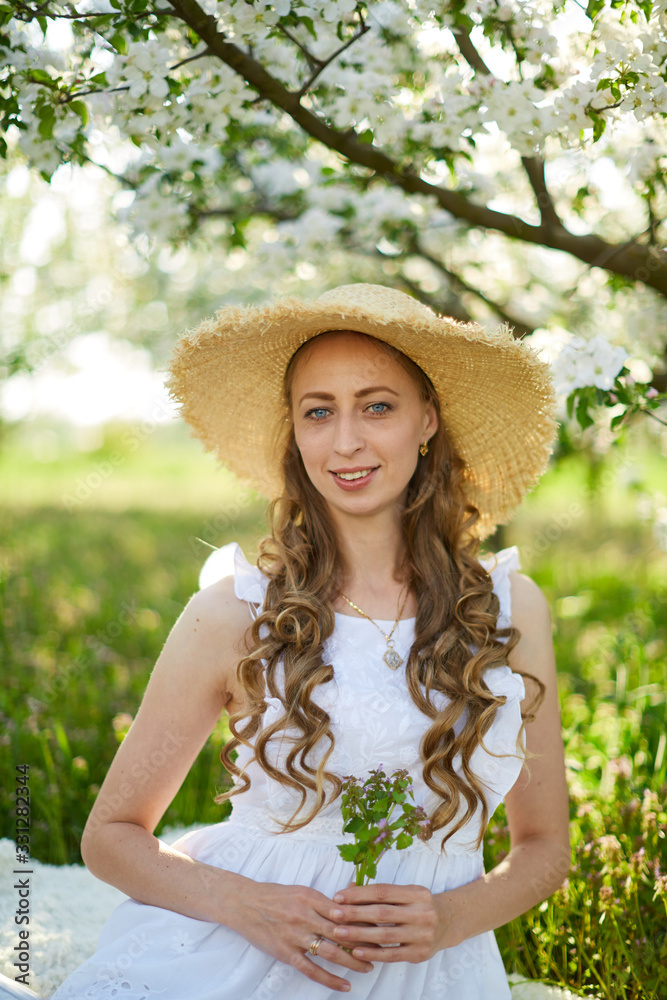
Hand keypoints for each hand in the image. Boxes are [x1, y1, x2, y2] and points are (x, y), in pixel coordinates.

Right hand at [232, 880, 374, 991]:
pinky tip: (344, 985)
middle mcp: (305, 916)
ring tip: (368, 967)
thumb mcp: (301, 891)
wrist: (244, 904)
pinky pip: (311, 970)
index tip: (380, 924)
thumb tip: (349, 899)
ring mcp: (296, 936)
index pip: (343, 910)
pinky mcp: (287, 953)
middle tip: (382, 947)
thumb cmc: (274, 896)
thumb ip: (324, 899)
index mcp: (311, 897)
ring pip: (330, 951)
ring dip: (352, 961)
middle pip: (342, 931)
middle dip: (364, 940)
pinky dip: (330, 979)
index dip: (363, 918)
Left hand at [328, 882, 456, 962]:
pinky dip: (373, 953)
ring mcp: (422, 935)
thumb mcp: (406, 893)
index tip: (338, 897)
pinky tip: (357, 951)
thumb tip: (348, 890)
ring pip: (385, 935)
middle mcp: (422, 913)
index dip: (358, 894)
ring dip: (359, 934)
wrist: (448, 923)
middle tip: (333, 914)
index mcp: (416, 893)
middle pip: (382, 913)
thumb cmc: (419, 905)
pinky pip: (392, 955)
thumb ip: (382, 894)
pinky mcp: (420, 954)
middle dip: (354, 914)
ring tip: (339, 933)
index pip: (382, 892)